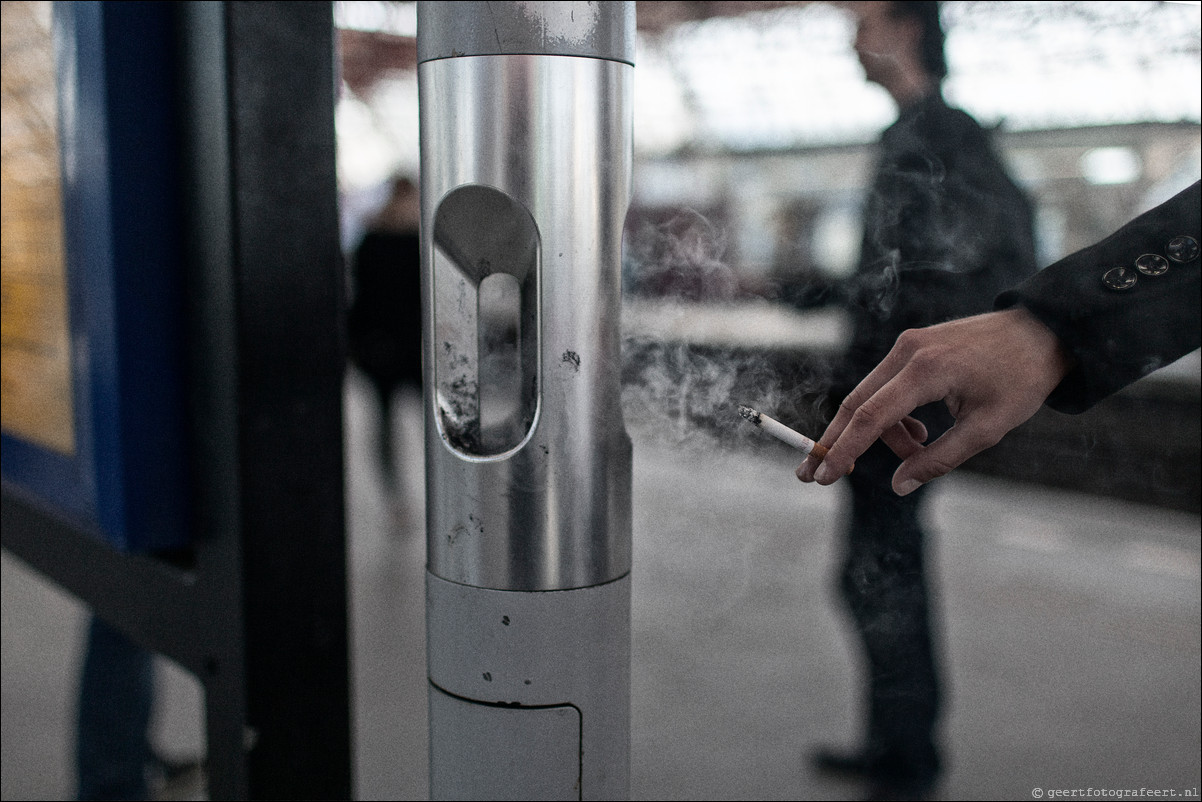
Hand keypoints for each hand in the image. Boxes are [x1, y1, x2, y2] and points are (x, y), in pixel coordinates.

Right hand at [796, 307, 1074, 494]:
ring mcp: (907, 345)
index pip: (871, 417)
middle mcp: (908, 351)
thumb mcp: (987, 429)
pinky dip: (893, 416)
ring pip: (872, 398)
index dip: (843, 451)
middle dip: (835, 443)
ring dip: (882, 433)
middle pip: (856, 404)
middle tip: (811, 477)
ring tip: (917, 449)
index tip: (823, 478)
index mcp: (927, 371)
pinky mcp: (911, 345)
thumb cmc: (1021, 380)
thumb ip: (940, 458)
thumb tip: (899, 486)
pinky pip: (886, 387)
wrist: (1043, 331)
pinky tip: (920, 431)